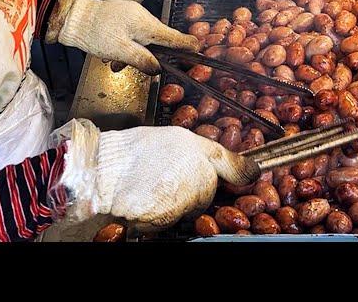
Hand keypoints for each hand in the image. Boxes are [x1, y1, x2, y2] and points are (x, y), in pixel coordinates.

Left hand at [45, 0, 199, 75]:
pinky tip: (112, 55)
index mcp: (145, 24)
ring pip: (142, 39)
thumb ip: (142, 60)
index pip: (172, 36)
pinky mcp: (122, 16)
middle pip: (157, 40)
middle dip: (148, 55)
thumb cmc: (95, 34)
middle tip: (129, 66)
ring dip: (133, 53)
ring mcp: (132, 15)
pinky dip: (126, 46)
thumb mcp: (120, 52)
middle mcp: (142, 16)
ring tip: (115, 62)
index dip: (185, 45)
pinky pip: (132, 34)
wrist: (71, 18)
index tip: (198, 49)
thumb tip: (158, 69)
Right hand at [52, 120, 259, 230]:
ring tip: (153, 183)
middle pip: (208, 193)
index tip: (251, 174)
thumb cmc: (137, 149)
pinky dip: (159, 213)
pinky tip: (145, 197)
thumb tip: (231, 164)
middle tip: (169, 174)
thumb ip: (207, 152)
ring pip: (188, 207)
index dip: (242, 172)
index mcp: (205, 157)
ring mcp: (185, 203)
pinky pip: (169, 219)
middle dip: (194, 187)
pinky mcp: (168, 220)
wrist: (106, 170)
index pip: (235, 168)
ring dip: (176, 201)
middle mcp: (201, 182)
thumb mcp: (178, 137)